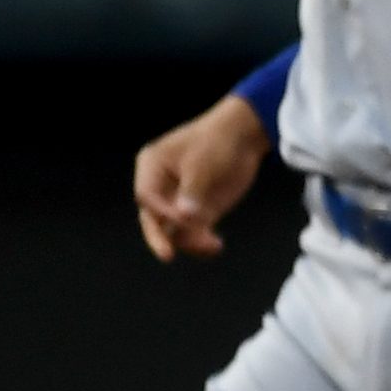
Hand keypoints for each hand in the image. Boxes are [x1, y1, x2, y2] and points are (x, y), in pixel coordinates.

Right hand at [133, 97, 270, 260]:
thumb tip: (185, 217)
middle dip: (161, 237)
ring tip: (211, 245)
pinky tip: (216, 246)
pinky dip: (202, 242)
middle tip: (167, 255)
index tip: (183, 217)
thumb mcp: (203, 163)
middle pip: (153, 218)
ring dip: (189, 242)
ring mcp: (179, 201)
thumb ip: (193, 192)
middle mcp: (161, 187)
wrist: (244, 136)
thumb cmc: (217, 142)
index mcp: (152, 167)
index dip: (161, 212)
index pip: (147, 197)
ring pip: (174, 230)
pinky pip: (194, 233)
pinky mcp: (198, 211)